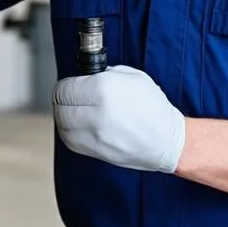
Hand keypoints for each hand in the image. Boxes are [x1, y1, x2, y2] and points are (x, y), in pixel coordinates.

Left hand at [53, 66, 185, 172]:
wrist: (167, 141)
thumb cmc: (153, 108)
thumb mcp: (132, 77)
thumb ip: (104, 74)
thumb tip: (85, 78)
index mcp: (104, 90)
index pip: (65, 88)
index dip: (65, 85)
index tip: (69, 85)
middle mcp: (96, 114)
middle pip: (60, 108)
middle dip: (62, 100)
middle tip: (69, 97)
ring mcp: (95, 136)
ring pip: (62, 126)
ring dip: (64, 117)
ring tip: (74, 111)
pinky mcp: (95, 152)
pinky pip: (70, 142)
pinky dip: (70, 132)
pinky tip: (79, 126)